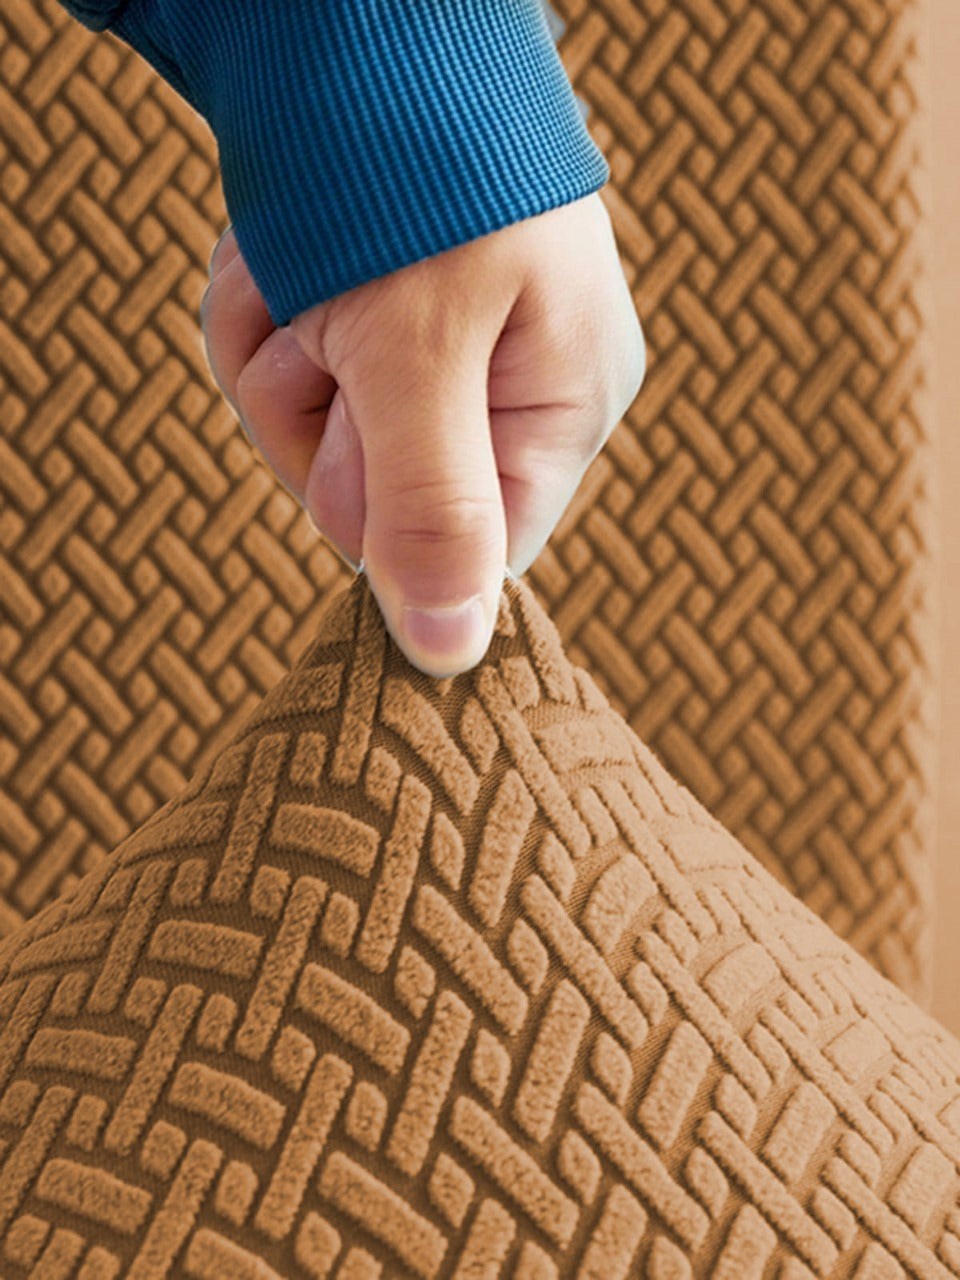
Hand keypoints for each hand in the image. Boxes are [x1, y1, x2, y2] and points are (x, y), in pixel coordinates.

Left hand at [200, 192, 644, 677]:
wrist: (354, 20)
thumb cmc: (415, 173)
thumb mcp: (420, 351)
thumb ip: (433, 510)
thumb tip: (449, 656)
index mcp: (557, 408)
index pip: (469, 554)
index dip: (386, 519)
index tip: (357, 433)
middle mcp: (502, 393)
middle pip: (373, 505)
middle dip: (315, 419)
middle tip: (327, 328)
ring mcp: (430, 357)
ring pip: (312, 437)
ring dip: (276, 354)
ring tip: (302, 274)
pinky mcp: (365, 323)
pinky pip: (284, 372)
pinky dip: (258, 314)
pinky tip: (280, 258)